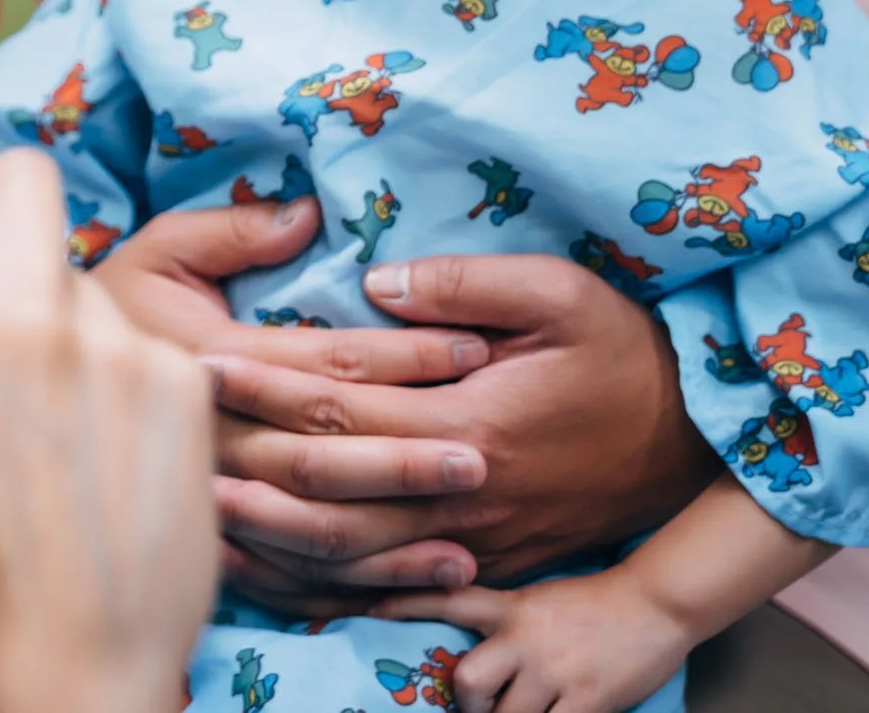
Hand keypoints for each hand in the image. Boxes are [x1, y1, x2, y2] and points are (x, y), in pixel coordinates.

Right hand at [0, 0, 216, 712]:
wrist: (60, 676)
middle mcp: (8, 313)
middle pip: (12, 179)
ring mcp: (105, 340)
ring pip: (76, 269)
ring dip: (55, 317)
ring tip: (49, 430)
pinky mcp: (182, 375)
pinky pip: (140, 334)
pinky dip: (117, 381)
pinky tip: (104, 464)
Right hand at [87, 204, 491, 595]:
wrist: (40, 384)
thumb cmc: (113, 305)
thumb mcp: (159, 248)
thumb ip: (233, 232)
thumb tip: (308, 217)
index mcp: (206, 360)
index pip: (322, 364)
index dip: (402, 356)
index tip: (473, 351)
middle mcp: (209, 437)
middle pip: (322, 454)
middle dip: (407, 457)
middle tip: (486, 452)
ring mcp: (208, 496)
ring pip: (310, 527)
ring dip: (393, 538)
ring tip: (467, 539)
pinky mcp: (210, 538)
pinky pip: (290, 574)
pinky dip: (356, 584)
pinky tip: (417, 581)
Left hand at [208, 256, 715, 592]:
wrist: (702, 449)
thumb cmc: (628, 356)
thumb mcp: (561, 294)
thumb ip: (465, 282)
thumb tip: (377, 279)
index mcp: (468, 420)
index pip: (338, 402)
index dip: (263, 383)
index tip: (196, 359)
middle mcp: (459, 494)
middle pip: (326, 492)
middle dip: (243, 466)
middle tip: (166, 445)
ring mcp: (470, 543)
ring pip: (347, 556)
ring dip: (268, 537)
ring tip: (194, 515)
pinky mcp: (480, 568)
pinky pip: (384, 589)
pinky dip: (319, 586)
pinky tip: (268, 574)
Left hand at [376, 571, 691, 712]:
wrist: (656, 603)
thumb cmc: (595, 605)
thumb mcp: (538, 601)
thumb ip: (503, 621)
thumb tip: (472, 656)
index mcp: (511, 608)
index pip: (448, 599)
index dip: (405, 605)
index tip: (368, 610)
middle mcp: (525, 638)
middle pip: (468, 680)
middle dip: (465, 705)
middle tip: (476, 710)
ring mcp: (555, 671)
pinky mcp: (589, 699)